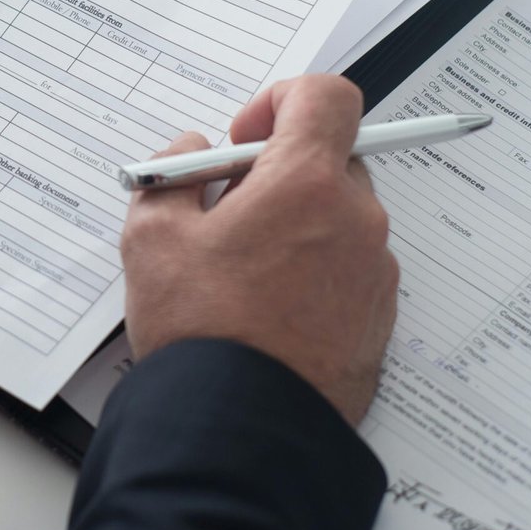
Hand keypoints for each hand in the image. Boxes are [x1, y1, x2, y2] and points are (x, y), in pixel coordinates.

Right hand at [120, 75, 399, 424]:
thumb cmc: (202, 333)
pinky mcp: (379, 319)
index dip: (280, 101)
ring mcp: (374, 272)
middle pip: (330, 159)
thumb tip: (191, 154)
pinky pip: (347, 268)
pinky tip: (264, 309)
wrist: (242, 433)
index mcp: (307, 183)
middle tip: (227, 212)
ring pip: (338, 217)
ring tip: (239, 272)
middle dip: (279, 173)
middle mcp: (356, 220)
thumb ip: (170, 173)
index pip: (325, 96)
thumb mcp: (151, 236)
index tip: (244, 140)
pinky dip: (312, 271)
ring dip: (296, 224)